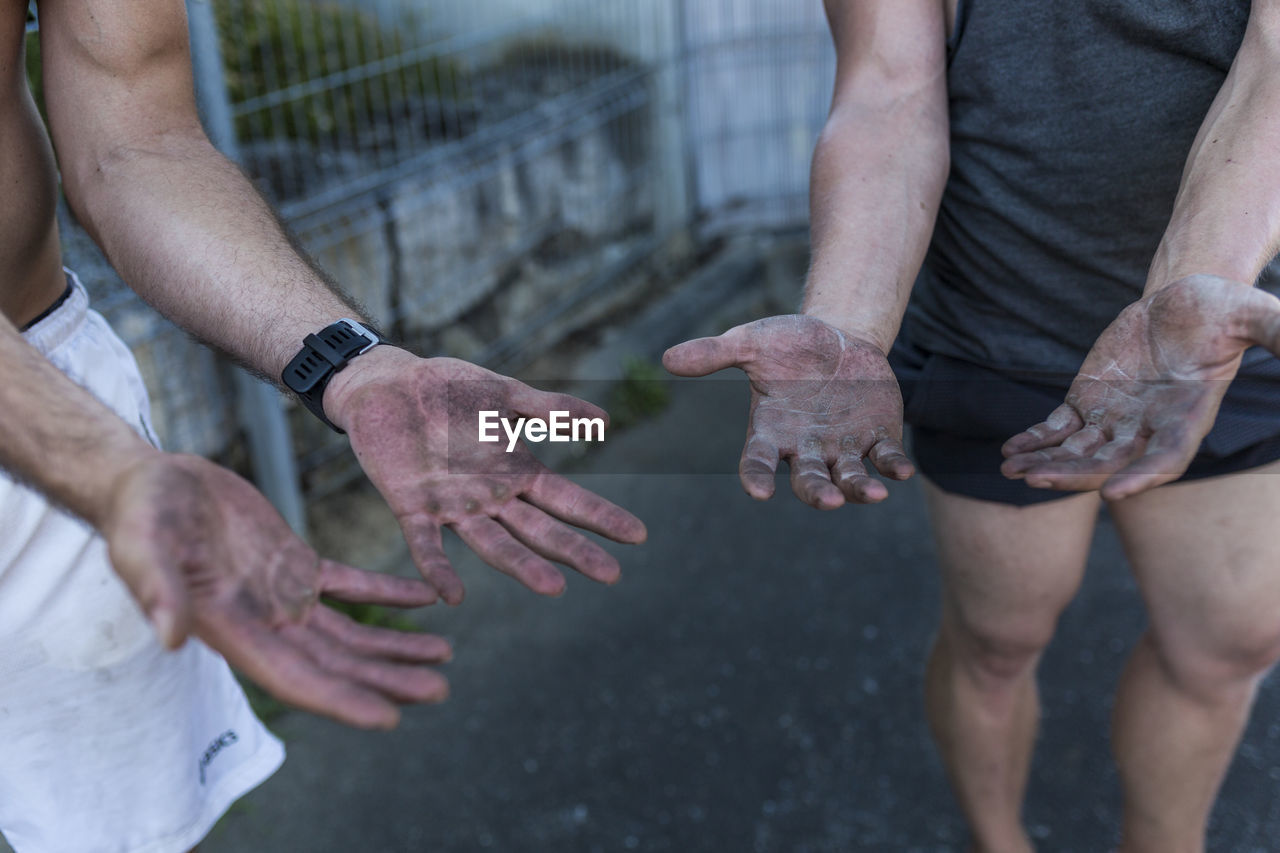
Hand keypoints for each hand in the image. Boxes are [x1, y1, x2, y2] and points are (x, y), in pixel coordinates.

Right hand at [102, 452, 448, 728]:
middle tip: (440, 691)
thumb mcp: (142, 545)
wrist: (152, 484)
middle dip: (387, 680)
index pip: (297, 678)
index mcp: (234, 628)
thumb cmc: (140, 515)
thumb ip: (157, 589)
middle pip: (337, 664)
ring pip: (350, 633)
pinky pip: (351, 587)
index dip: (342, 700)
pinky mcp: (296, 564)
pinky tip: (427, 597)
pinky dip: (388, 594)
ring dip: (395, 647)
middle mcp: (265, 623)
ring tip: (444, 655)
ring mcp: (284, 596)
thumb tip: (171, 638)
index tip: (389, 718)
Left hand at [324, 349, 646, 604]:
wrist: (385, 384)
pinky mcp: (411, 507)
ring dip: (523, 566)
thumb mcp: (503, 392)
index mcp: (516, 471)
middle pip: (541, 530)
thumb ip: (549, 409)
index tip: (638, 535)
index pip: (568, 500)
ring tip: (554, 588)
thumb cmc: (446, 387)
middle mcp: (491, 497)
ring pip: (495, 544)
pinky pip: (427, 545)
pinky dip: (439, 569)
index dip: (601, 517)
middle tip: (611, 575)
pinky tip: (453, 596)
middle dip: (576, 551)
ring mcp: (453, 507)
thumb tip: (605, 419)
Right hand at [662, 315, 913, 508]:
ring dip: (859, 489)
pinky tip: (901, 473)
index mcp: (771, 432)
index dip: (756, 478)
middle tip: (828, 500)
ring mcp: (842, 448)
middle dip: (817, 492)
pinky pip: (885, 459)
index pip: (757, 462)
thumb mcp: (753, 342)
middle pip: (808, 480)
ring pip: (849, 478)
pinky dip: (893, 467)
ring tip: (874, 494)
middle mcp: (806, 448)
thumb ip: (715, 352)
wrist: (839, 338)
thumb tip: (668, 358)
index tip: (758, 492)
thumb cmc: (789, 345)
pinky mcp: (877, 439)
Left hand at [1001, 275, 1279, 499]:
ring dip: (1046, 464)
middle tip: (1037, 483)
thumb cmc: (1222, 309)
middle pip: (1110, 463)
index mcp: (1188, 416)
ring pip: (1077, 452)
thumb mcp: (1252, 313)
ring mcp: (1115, 418)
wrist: (1185, 303)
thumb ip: (1278, 331)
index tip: (1113, 493)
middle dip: (1073, 475)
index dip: (1142, 476)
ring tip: (1011, 471)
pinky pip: (1057, 429)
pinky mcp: (1088, 402)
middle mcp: (1149, 426)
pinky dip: (1035, 440)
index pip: (1166, 457)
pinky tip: (1010, 450)